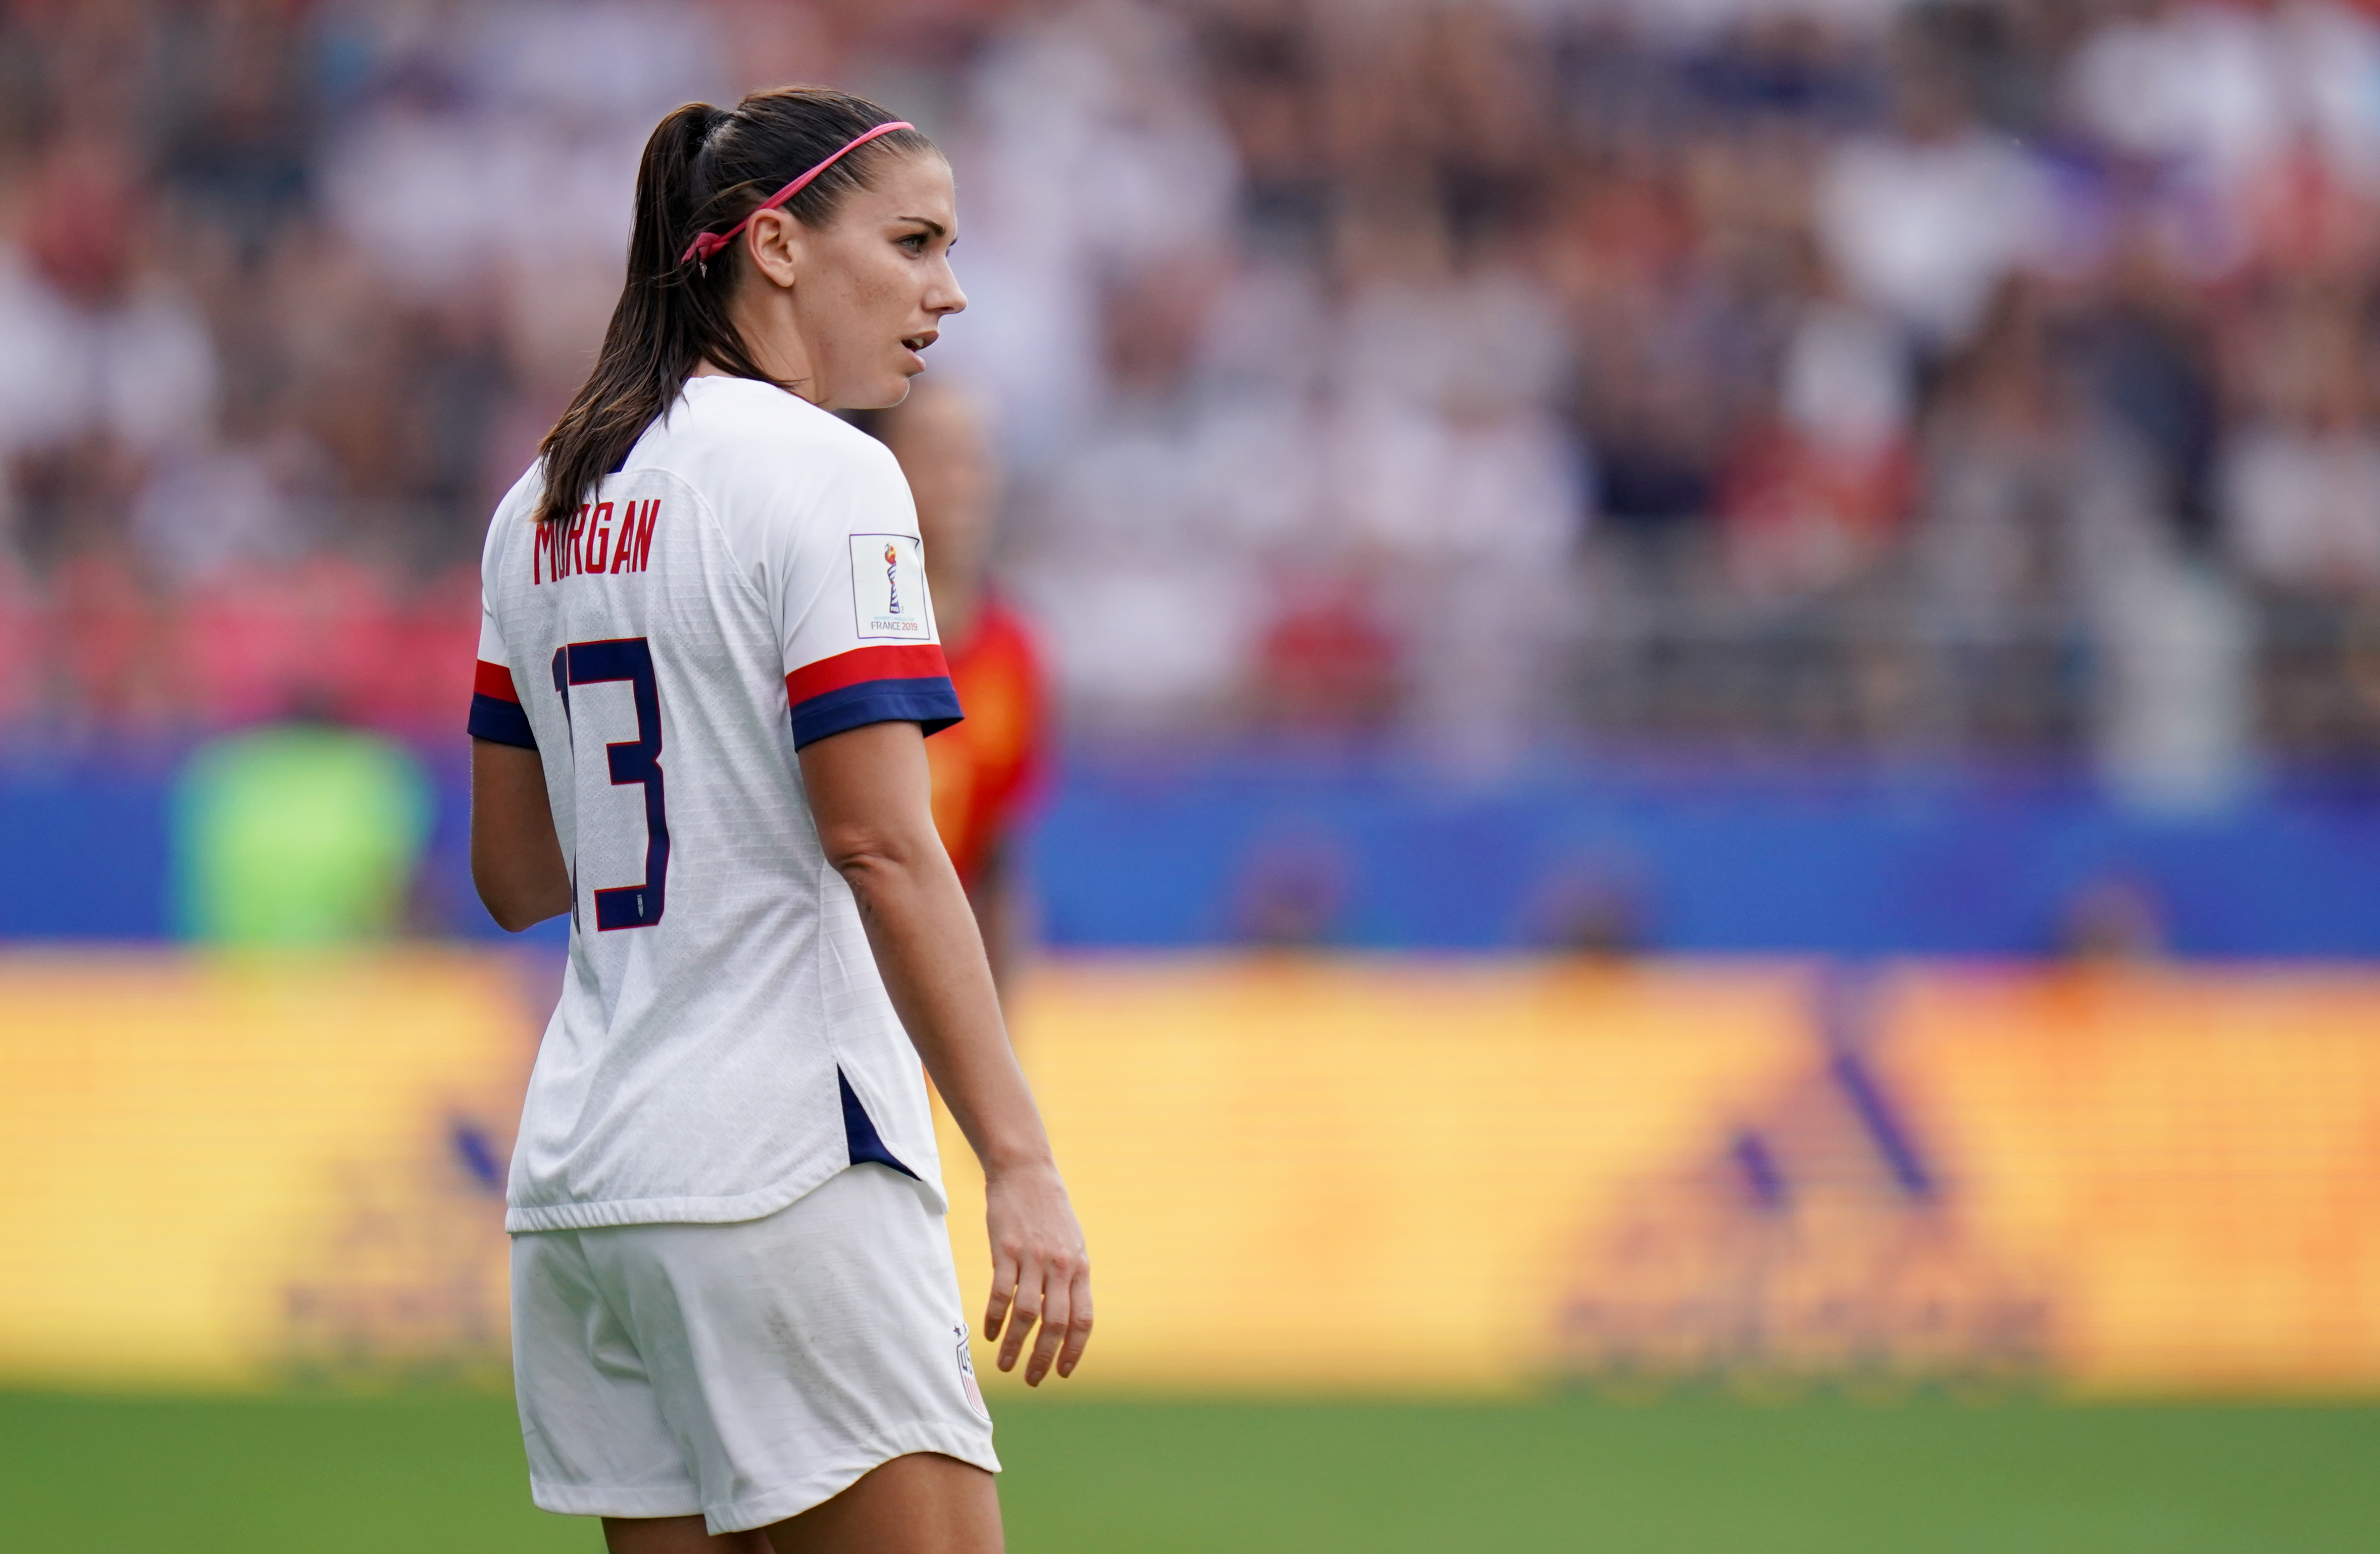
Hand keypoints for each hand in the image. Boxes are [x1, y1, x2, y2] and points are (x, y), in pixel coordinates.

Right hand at [981, 1161, 1091, 1384]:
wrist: (1026, 1173)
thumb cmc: (1050, 1212)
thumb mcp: (1072, 1245)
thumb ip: (1070, 1279)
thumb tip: (1065, 1319)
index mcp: (1080, 1268)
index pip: (1083, 1320)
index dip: (1073, 1350)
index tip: (1062, 1373)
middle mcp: (1060, 1266)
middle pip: (1056, 1324)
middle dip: (1043, 1358)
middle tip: (1032, 1380)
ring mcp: (1033, 1258)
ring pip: (1026, 1314)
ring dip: (1014, 1345)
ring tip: (1004, 1365)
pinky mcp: (1006, 1250)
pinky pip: (1000, 1293)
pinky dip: (993, 1318)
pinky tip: (987, 1334)